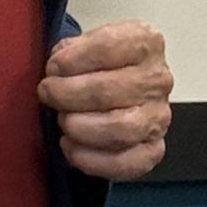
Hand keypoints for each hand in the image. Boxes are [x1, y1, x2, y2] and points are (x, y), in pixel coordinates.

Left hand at [37, 21, 173, 181]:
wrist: (122, 89)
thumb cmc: (101, 65)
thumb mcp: (87, 43)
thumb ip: (71, 49)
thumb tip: (57, 67)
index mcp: (145, 43)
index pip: (108, 47)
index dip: (72, 59)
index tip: (53, 67)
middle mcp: (157, 79)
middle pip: (107, 91)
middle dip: (67, 94)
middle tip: (48, 94)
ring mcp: (158, 116)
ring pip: (118, 130)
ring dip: (79, 127)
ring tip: (63, 120)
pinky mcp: (153, 148)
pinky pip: (124, 163)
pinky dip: (91, 159)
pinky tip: (71, 146)